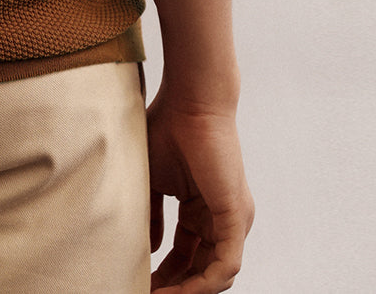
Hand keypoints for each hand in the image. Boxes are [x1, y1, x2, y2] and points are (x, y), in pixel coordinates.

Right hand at [146, 81, 254, 291]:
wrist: (190, 101)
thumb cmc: (169, 127)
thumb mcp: (153, 179)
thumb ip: (153, 214)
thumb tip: (151, 248)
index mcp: (202, 209)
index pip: (187, 255)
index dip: (164, 274)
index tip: (139, 282)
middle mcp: (221, 218)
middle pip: (201, 270)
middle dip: (175, 288)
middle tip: (146, 293)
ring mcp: (232, 219)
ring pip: (215, 275)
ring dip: (187, 291)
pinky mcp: (236, 216)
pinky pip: (226, 265)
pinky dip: (203, 283)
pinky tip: (178, 291)